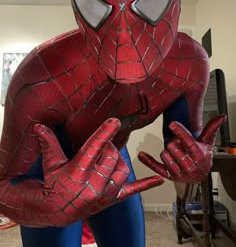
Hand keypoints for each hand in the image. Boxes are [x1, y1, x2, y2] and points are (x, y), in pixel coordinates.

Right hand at [34, 118, 163, 223]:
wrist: (56, 211)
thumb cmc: (53, 184)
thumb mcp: (51, 164)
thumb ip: (49, 144)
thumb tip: (39, 126)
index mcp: (77, 173)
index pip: (93, 149)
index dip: (104, 134)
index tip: (114, 121)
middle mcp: (93, 185)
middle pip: (111, 158)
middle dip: (108, 147)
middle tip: (102, 145)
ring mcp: (104, 194)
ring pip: (123, 171)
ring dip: (118, 160)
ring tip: (108, 157)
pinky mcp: (112, 200)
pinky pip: (132, 192)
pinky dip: (146, 185)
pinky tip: (159, 179)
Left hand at [138, 115, 225, 183]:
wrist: (200, 174)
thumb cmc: (203, 156)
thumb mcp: (207, 142)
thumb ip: (211, 129)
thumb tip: (221, 116)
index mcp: (199, 156)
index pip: (188, 142)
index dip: (180, 132)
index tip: (172, 124)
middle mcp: (189, 166)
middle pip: (172, 146)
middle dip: (174, 142)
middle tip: (179, 144)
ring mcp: (178, 173)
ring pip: (164, 154)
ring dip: (167, 150)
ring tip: (176, 152)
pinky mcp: (169, 176)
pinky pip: (156, 167)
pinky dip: (148, 161)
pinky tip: (141, 154)